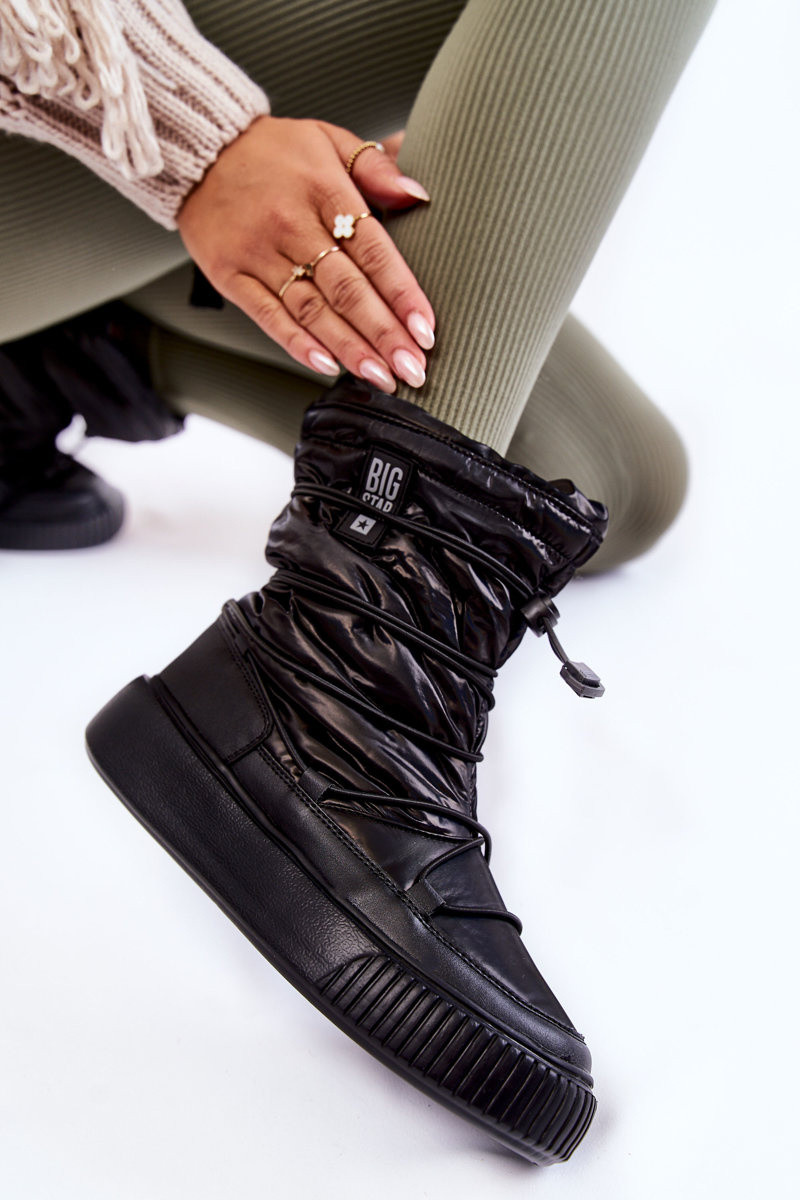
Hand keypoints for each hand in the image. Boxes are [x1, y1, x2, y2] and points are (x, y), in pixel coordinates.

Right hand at [177, 116, 434, 391]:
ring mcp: (260, 253)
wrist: (198, 149)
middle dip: (384, 334)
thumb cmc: (271, 151)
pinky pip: (268, 316)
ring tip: (380, 376)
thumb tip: (419, 194)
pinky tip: (327, 365)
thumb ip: (376, 167)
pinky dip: (298, 344)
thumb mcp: (329, 139)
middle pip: (348, 289)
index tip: (425, 329)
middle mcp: (293, 224)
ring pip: (313, 310)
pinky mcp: (232, 275)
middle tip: (412, 368)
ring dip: (350, 348)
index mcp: (324, 189)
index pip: (374, 250)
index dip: (402, 294)